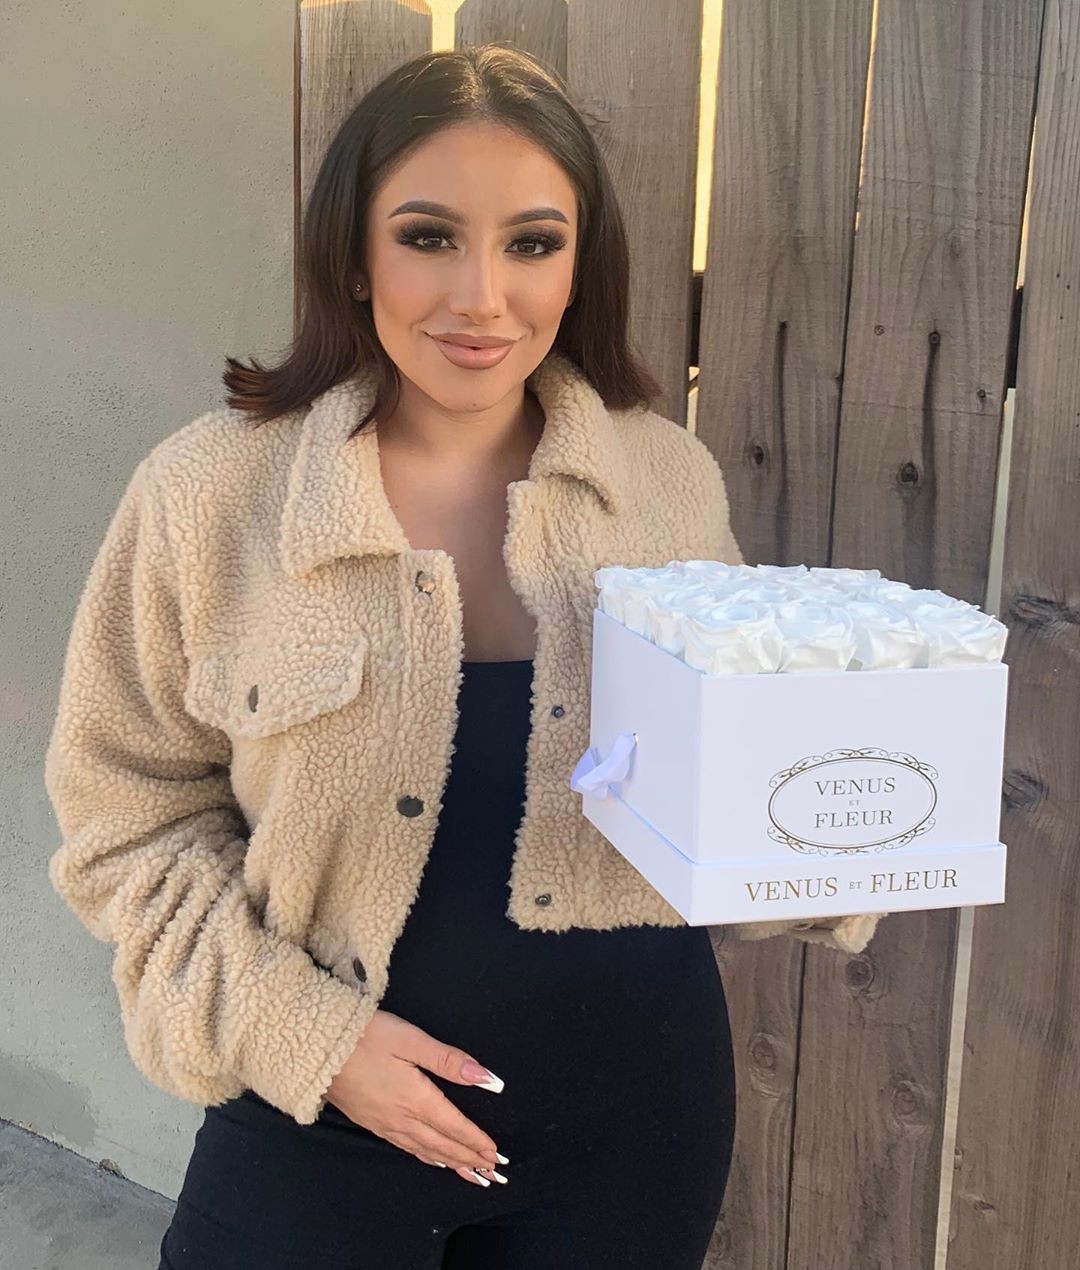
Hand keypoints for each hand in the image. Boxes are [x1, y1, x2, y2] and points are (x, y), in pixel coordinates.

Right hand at [324, 1008, 508, 1187]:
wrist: (316, 1048)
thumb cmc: (365, 1037)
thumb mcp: (411, 1040)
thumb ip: (450, 1061)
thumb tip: (488, 1079)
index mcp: (416, 1099)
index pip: (455, 1126)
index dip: (477, 1141)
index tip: (497, 1155)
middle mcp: (401, 1118)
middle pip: (443, 1145)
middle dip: (470, 1159)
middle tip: (493, 1173)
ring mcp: (384, 1123)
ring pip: (425, 1150)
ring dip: (451, 1163)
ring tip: (472, 1175)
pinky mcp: (370, 1122)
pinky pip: (406, 1147)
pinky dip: (425, 1157)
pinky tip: (431, 1159)